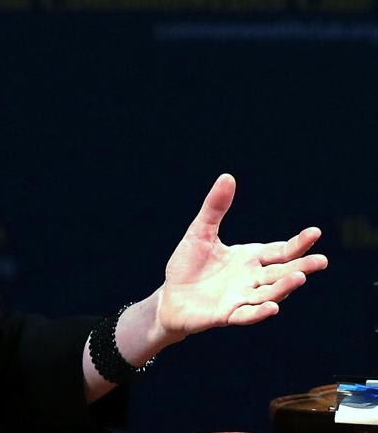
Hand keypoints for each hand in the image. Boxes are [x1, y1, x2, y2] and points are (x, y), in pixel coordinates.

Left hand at [156, 174, 327, 340]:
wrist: (170, 296)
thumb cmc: (188, 265)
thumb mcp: (200, 232)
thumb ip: (215, 208)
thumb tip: (227, 177)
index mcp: (249, 258)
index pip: (280, 251)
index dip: (297, 244)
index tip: (315, 232)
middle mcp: (252, 279)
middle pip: (282, 272)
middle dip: (301, 266)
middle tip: (321, 260)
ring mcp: (242, 298)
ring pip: (269, 293)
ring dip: (284, 287)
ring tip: (299, 277)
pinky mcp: (227, 315)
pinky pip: (247, 314)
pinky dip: (260, 312)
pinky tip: (273, 307)